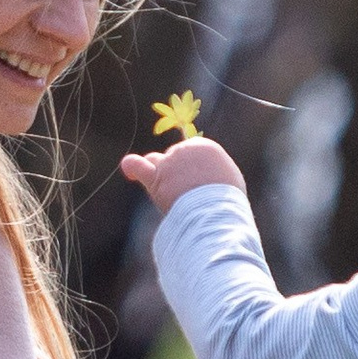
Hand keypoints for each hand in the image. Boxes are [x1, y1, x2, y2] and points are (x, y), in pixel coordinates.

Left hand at [120, 139, 246, 208]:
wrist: (214, 211)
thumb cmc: (227, 200)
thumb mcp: (229, 179)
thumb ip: (214, 172)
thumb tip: (209, 177)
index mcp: (204, 146)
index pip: (192, 150)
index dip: (193, 167)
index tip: (199, 182)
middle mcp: (184, 150)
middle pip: (174, 157)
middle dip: (178, 172)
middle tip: (189, 194)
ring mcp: (168, 164)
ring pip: (156, 162)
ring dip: (160, 173)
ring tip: (168, 190)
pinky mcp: (155, 179)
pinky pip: (137, 166)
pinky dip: (131, 166)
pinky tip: (128, 169)